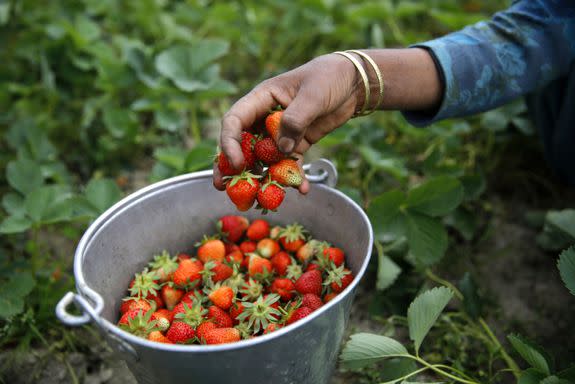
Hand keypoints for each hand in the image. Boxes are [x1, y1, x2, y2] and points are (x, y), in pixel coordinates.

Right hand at [213, 53, 361, 193]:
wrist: (353, 82)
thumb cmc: (328, 78)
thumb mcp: (313, 95)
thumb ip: (296, 120)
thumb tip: (282, 149)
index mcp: (261, 99)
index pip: (235, 121)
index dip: (230, 143)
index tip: (236, 164)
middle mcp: (265, 117)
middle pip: (242, 144)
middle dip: (232, 166)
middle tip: (223, 187)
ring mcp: (280, 132)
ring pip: (264, 158)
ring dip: (261, 178)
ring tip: (259, 199)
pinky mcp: (297, 143)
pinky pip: (290, 163)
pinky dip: (293, 177)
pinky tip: (301, 189)